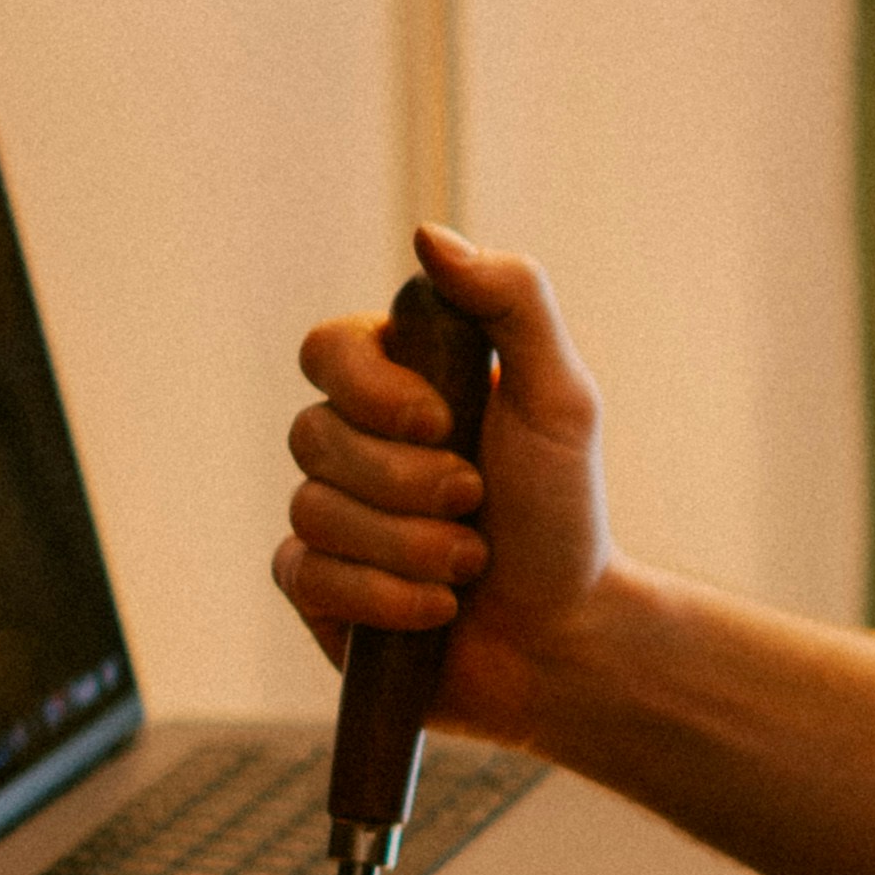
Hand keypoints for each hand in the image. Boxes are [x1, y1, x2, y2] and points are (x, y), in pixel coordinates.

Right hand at [276, 224, 615, 751]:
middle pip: (313, 436)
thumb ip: (512, 303)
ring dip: (411, 546)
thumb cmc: (566, 516)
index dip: (371, 389)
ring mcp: (327, 516)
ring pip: (313, 511)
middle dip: (408, 482)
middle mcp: (351, 444)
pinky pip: (305, 574)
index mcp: (398, 385)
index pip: (326, 349)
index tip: (443, 420)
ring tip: (470, 565)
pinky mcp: (316, 589)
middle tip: (478, 503)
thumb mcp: (561, 400)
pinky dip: (382, 597)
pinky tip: (436, 611)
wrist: (568, 639)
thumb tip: (428, 234)